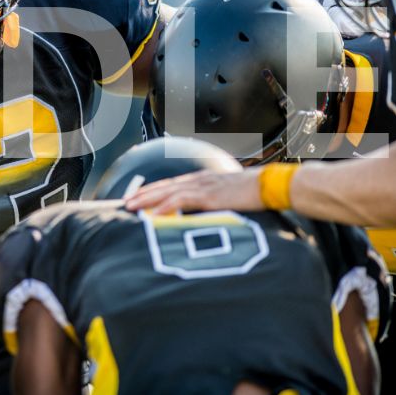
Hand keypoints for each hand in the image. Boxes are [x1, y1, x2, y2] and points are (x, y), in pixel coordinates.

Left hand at [124, 168, 263, 213]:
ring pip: (167, 192)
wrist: (271, 185)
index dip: (152, 190)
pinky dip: (167, 206)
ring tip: (132, 207)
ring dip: (148, 200)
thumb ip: (213, 201)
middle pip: (163, 186)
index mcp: (202, 180)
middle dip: (143, 194)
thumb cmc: (254, 193)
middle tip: (125, 202)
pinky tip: (156, 214)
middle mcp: (198, 180)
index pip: (171, 184)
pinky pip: (183, 200)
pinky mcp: (210, 195)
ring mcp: (203, 186)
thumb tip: (204, 214)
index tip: (137, 196)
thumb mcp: (228, 196)